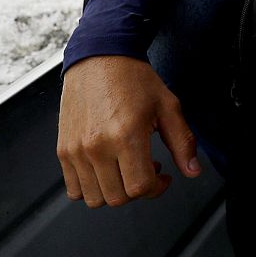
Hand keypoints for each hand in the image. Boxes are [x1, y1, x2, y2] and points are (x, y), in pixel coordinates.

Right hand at [57, 55, 200, 207]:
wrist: (99, 58)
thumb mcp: (168, 105)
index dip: (157, 188)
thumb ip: (182, 141)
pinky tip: (105, 169)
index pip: (139, 187)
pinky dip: (91, 187)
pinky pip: (73, 189)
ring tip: (125, 169)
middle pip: (117, 197)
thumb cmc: (133, 78)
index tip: (163, 177)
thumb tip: (192, 171)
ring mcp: (76, 150)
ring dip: (114, 191)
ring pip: (94, 198)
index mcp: (126, 135)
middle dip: (137, 190)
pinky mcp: (63, 150)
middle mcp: (97, 146)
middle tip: (146, 170)